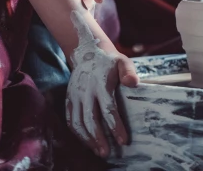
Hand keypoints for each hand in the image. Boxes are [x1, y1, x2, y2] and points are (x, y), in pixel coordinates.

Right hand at [65, 11, 138, 158]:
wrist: (87, 51)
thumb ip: (129, 72)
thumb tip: (133, 83)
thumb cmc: (109, 60)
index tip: (123, 141)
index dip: (115, 126)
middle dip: (99, 138)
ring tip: (98, 151)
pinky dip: (78, 133)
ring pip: (78, 122)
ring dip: (87, 139)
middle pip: (91, 119)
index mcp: (100, 83)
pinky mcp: (69, 99)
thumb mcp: (122, 61)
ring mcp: (75, 95)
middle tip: (107, 153)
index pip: (108, 108)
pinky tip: (87, 142)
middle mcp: (85, 91)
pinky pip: (70, 119)